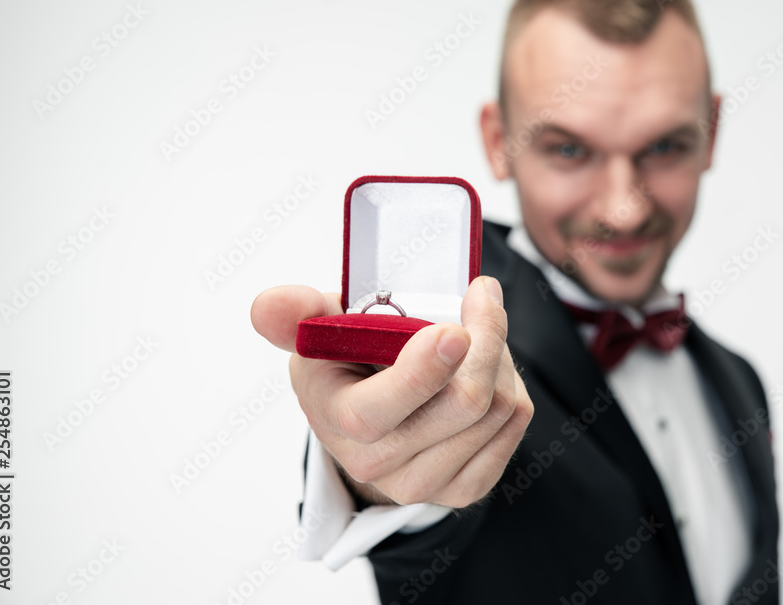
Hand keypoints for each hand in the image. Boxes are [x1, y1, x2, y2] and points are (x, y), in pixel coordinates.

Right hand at [250, 276, 533, 508]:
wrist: (367, 424)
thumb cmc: (345, 366)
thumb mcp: (317, 334)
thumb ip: (296, 314)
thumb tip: (268, 304)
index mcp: (339, 422)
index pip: (380, 410)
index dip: (423, 371)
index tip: (454, 327)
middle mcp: (382, 465)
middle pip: (464, 403)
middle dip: (486, 335)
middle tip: (481, 294)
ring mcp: (428, 484)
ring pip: (498, 407)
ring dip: (499, 354)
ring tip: (476, 331)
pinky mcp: (468, 487)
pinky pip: (515, 422)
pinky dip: (510, 381)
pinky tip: (485, 366)